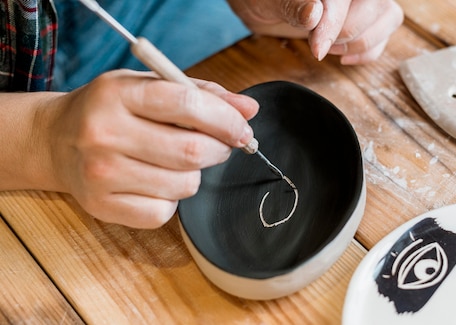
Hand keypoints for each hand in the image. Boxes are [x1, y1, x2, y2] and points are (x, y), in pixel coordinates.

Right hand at [42, 70, 257, 227]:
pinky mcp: (102, 206)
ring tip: (178, 161)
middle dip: (220, 149)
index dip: (226, 119)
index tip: (242, 128)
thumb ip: (202, 94)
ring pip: (184, 185)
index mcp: (119, 92)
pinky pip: (164, 213)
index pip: (188, 104)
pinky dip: (172, 199)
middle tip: (221, 145)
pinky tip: (156, 182)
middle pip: (192, 151)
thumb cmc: (113, 110)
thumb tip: (249, 109)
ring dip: (195, 174)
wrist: (55, 140)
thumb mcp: (149, 86)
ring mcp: (100, 173)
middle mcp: (104, 132)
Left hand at [228, 0, 402, 63]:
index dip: (334, 25)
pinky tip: (342, 55)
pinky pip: (386, 33)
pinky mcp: (370, 16)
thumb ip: (293, 5)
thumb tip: (314, 13)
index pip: (344, 0)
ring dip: (361, 42)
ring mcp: (365, 0)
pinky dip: (368, 51)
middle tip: (318, 43)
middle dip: (347, 33)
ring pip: (389, 17)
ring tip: (330, 47)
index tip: (317, 49)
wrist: (265, 5)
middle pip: (376, 7)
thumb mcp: (270, 2)